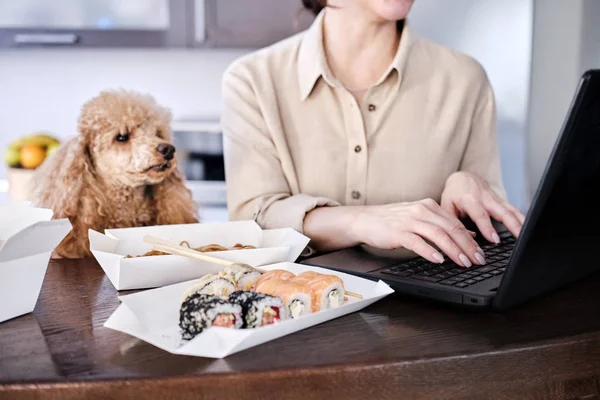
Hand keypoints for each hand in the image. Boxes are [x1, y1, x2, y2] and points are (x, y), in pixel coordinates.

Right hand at [350, 199, 485, 266]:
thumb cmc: (392, 221)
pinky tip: (438, 260)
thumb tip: (469, 235)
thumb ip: (442, 224)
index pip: (456, 223)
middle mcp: (422, 210)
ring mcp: (409, 220)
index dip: (471, 239)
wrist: (365, 220)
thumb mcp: (420, 218)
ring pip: (438, 235)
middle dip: (467, 246)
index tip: (481, 254)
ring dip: (453, 250)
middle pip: (451, 228)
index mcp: (429, 206)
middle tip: (478, 260)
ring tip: (463, 262)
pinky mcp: (398, 232)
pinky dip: (430, 251)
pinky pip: (417, 242)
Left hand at [441, 171, 524, 242]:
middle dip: (512, 225)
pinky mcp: (501, 201)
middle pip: (502, 211)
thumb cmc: (453, 194)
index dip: (487, 227)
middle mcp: (485, 198)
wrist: (462, 178)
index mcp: (469, 199)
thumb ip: (455, 223)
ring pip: (511, 210)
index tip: (495, 240)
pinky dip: (522, 218)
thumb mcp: (447, 207)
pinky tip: (529, 228)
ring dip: (521, 222)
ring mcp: (495, 199)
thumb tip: (469, 238)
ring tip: (528, 235)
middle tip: (520, 238)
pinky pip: (514, 209)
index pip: (480, 215)